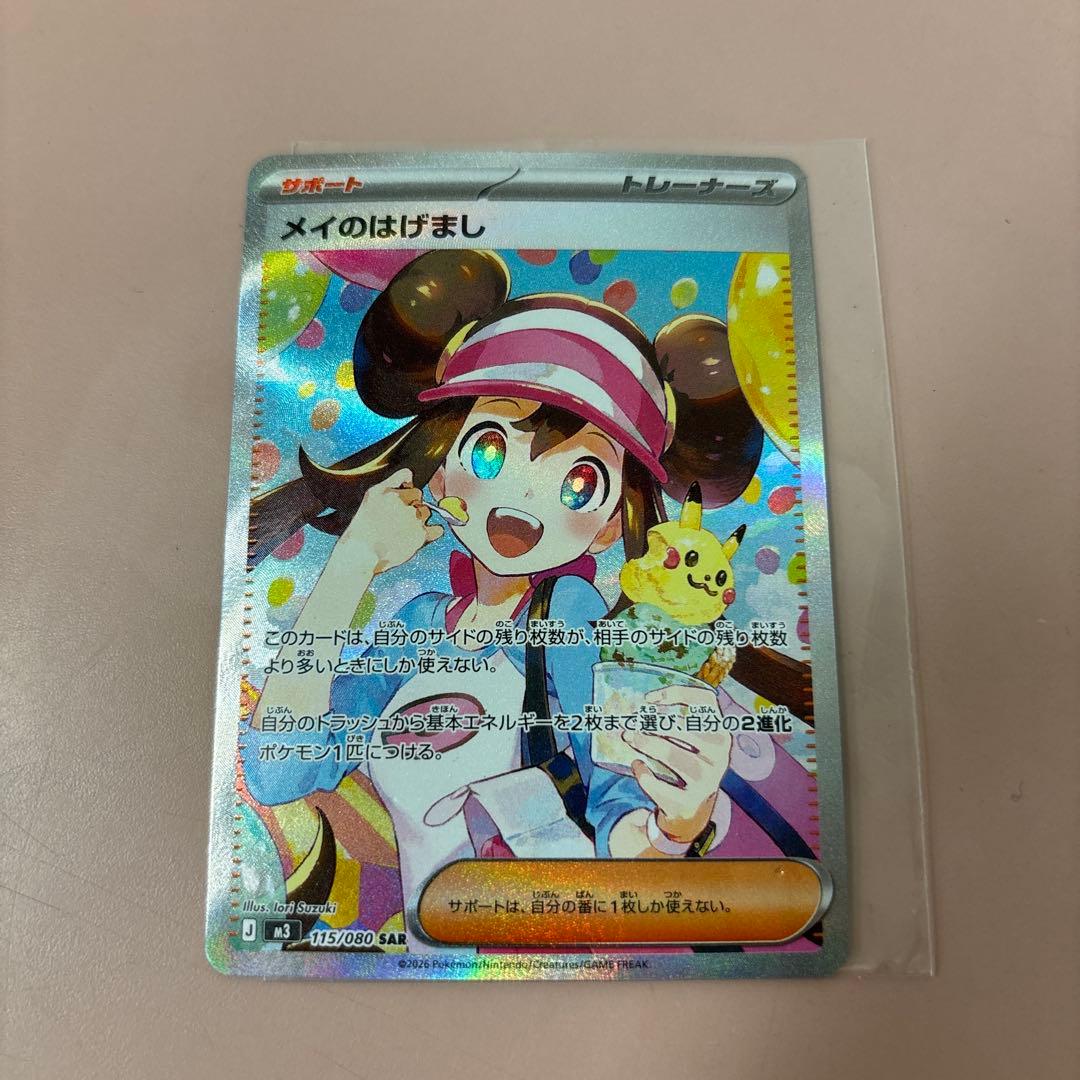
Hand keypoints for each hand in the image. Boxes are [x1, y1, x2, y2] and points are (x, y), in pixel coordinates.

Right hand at [342, 468, 442, 573]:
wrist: (362, 553)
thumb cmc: (362, 528)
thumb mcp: (370, 497)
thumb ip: (391, 484)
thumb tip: (410, 478)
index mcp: (387, 490)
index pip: (407, 475)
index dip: (406, 486)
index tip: (402, 496)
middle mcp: (401, 501)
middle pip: (418, 495)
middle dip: (411, 504)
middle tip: (397, 519)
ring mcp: (413, 517)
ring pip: (426, 511)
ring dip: (418, 518)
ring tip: (402, 530)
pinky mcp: (420, 534)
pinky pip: (437, 529)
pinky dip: (432, 532)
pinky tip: (417, 535)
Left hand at [623, 685, 731, 845]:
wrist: (691, 808)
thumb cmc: (685, 762)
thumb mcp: (687, 741)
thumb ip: (671, 722)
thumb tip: (637, 710)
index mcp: (719, 733)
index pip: (706, 702)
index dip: (678, 694)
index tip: (649, 698)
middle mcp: (719, 755)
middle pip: (687, 730)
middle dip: (656, 724)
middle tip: (633, 724)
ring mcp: (708, 780)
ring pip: (677, 757)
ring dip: (650, 745)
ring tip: (631, 738)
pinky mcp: (690, 801)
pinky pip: (663, 787)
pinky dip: (645, 776)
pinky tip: (637, 765)